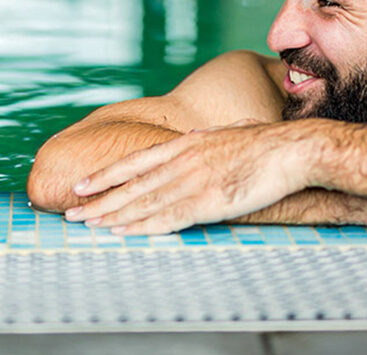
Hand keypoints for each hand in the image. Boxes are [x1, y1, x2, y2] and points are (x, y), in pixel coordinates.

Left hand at [64, 122, 306, 233]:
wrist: (294, 148)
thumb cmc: (268, 144)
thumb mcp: (228, 133)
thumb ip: (205, 139)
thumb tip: (193, 137)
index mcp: (187, 144)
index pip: (137, 161)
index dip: (108, 174)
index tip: (84, 184)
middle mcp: (183, 160)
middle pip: (133, 184)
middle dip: (100, 200)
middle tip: (72, 211)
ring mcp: (194, 180)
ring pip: (144, 203)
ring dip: (114, 217)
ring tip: (88, 225)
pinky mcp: (209, 201)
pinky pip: (168, 218)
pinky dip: (142, 227)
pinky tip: (123, 233)